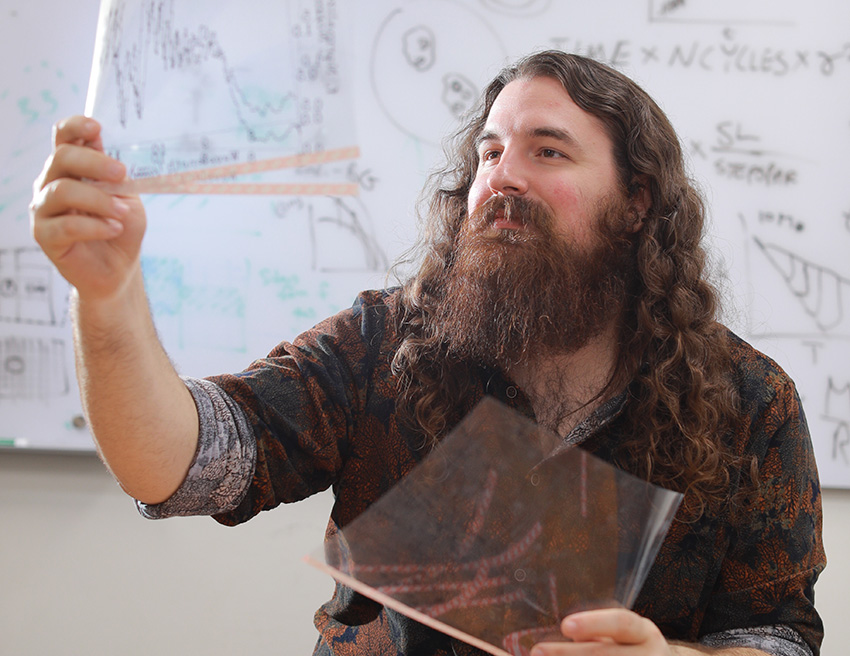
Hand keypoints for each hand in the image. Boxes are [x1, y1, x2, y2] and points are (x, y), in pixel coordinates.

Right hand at [30, 116, 146, 300]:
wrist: (119, 268)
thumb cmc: (121, 226)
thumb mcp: (126, 195)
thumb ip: (115, 174)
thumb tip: (106, 145)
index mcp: (71, 168)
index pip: (63, 137)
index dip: (75, 126)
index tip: (96, 128)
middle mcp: (51, 183)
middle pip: (62, 158)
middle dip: (94, 163)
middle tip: (121, 174)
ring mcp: (43, 209)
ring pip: (62, 191)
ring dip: (99, 200)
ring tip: (122, 212)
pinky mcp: (44, 236)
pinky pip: (65, 225)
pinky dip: (95, 226)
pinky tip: (113, 228)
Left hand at [531, 608, 672, 654]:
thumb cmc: (629, 648)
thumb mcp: (621, 635)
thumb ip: (598, 632)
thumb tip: (564, 632)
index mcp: (644, 633)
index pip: (621, 624)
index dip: (593, 624)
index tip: (565, 626)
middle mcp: (651, 655)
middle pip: (607, 654)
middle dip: (569, 654)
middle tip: (538, 651)